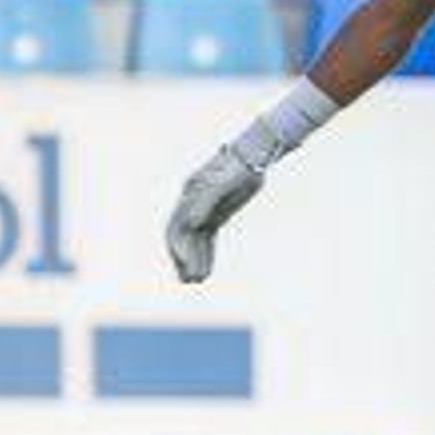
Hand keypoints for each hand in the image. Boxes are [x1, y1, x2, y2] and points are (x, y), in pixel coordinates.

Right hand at [165, 146, 264, 282]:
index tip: (184, 264)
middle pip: (183, 237)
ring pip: (195, 240)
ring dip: (195, 260)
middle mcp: (193, 203)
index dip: (178, 247)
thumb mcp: (226, 182)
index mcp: (190, 194)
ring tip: (199, 280)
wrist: (256, 155)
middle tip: (190, 280)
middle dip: (184, 259)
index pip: (178, 226)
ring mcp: (204, 209)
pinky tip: (207, 269)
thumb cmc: (240, 166)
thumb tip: (192, 222)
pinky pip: (207, 238)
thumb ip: (207, 200)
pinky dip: (206, 254)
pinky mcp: (217, 214)